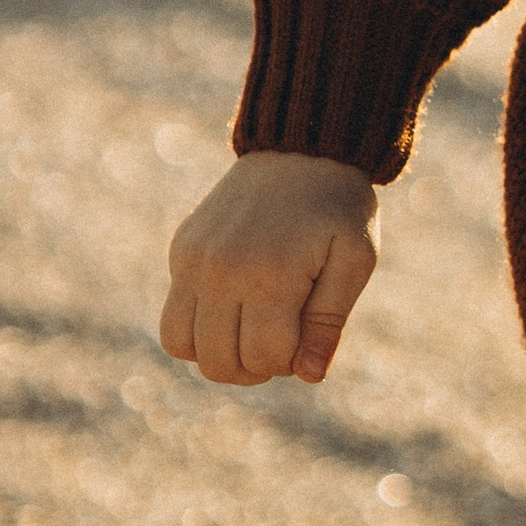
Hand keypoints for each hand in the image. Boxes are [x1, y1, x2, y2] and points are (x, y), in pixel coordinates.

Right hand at [160, 150, 379, 385]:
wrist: (301, 149)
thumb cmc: (337, 209)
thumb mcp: (354, 260)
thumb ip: (329, 322)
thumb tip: (309, 375)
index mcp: (271, 275)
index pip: (266, 359)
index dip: (293, 362)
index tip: (309, 334)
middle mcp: (222, 271)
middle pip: (220, 363)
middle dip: (255, 367)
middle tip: (282, 338)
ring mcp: (194, 262)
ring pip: (183, 348)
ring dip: (219, 356)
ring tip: (250, 333)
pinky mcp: (180, 252)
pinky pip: (171, 321)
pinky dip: (196, 333)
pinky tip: (230, 313)